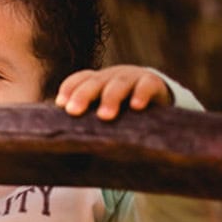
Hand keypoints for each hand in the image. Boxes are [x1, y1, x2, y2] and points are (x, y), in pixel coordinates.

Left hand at [55, 65, 171, 120]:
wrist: (161, 96)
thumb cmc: (127, 110)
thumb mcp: (107, 110)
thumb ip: (92, 122)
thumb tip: (70, 145)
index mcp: (98, 82)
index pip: (80, 79)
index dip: (69, 89)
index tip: (60, 104)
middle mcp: (112, 77)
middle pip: (95, 82)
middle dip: (82, 95)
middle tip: (73, 111)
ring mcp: (133, 77)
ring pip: (119, 84)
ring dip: (110, 98)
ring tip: (104, 116)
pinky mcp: (153, 83)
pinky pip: (146, 86)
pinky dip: (141, 94)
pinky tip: (136, 106)